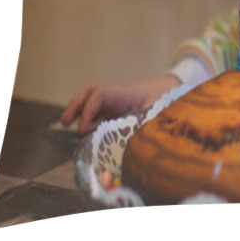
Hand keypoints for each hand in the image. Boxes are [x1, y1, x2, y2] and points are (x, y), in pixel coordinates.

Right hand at [60, 75, 180, 135]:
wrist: (176, 90)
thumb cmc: (168, 101)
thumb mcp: (160, 115)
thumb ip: (146, 129)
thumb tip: (134, 150)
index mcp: (126, 94)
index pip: (101, 95)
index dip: (88, 111)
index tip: (83, 131)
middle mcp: (119, 95)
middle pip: (91, 90)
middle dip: (76, 104)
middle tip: (63, 122)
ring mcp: (118, 101)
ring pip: (93, 98)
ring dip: (78, 109)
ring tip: (66, 125)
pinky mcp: (118, 108)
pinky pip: (99, 109)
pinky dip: (88, 117)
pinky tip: (84, 133)